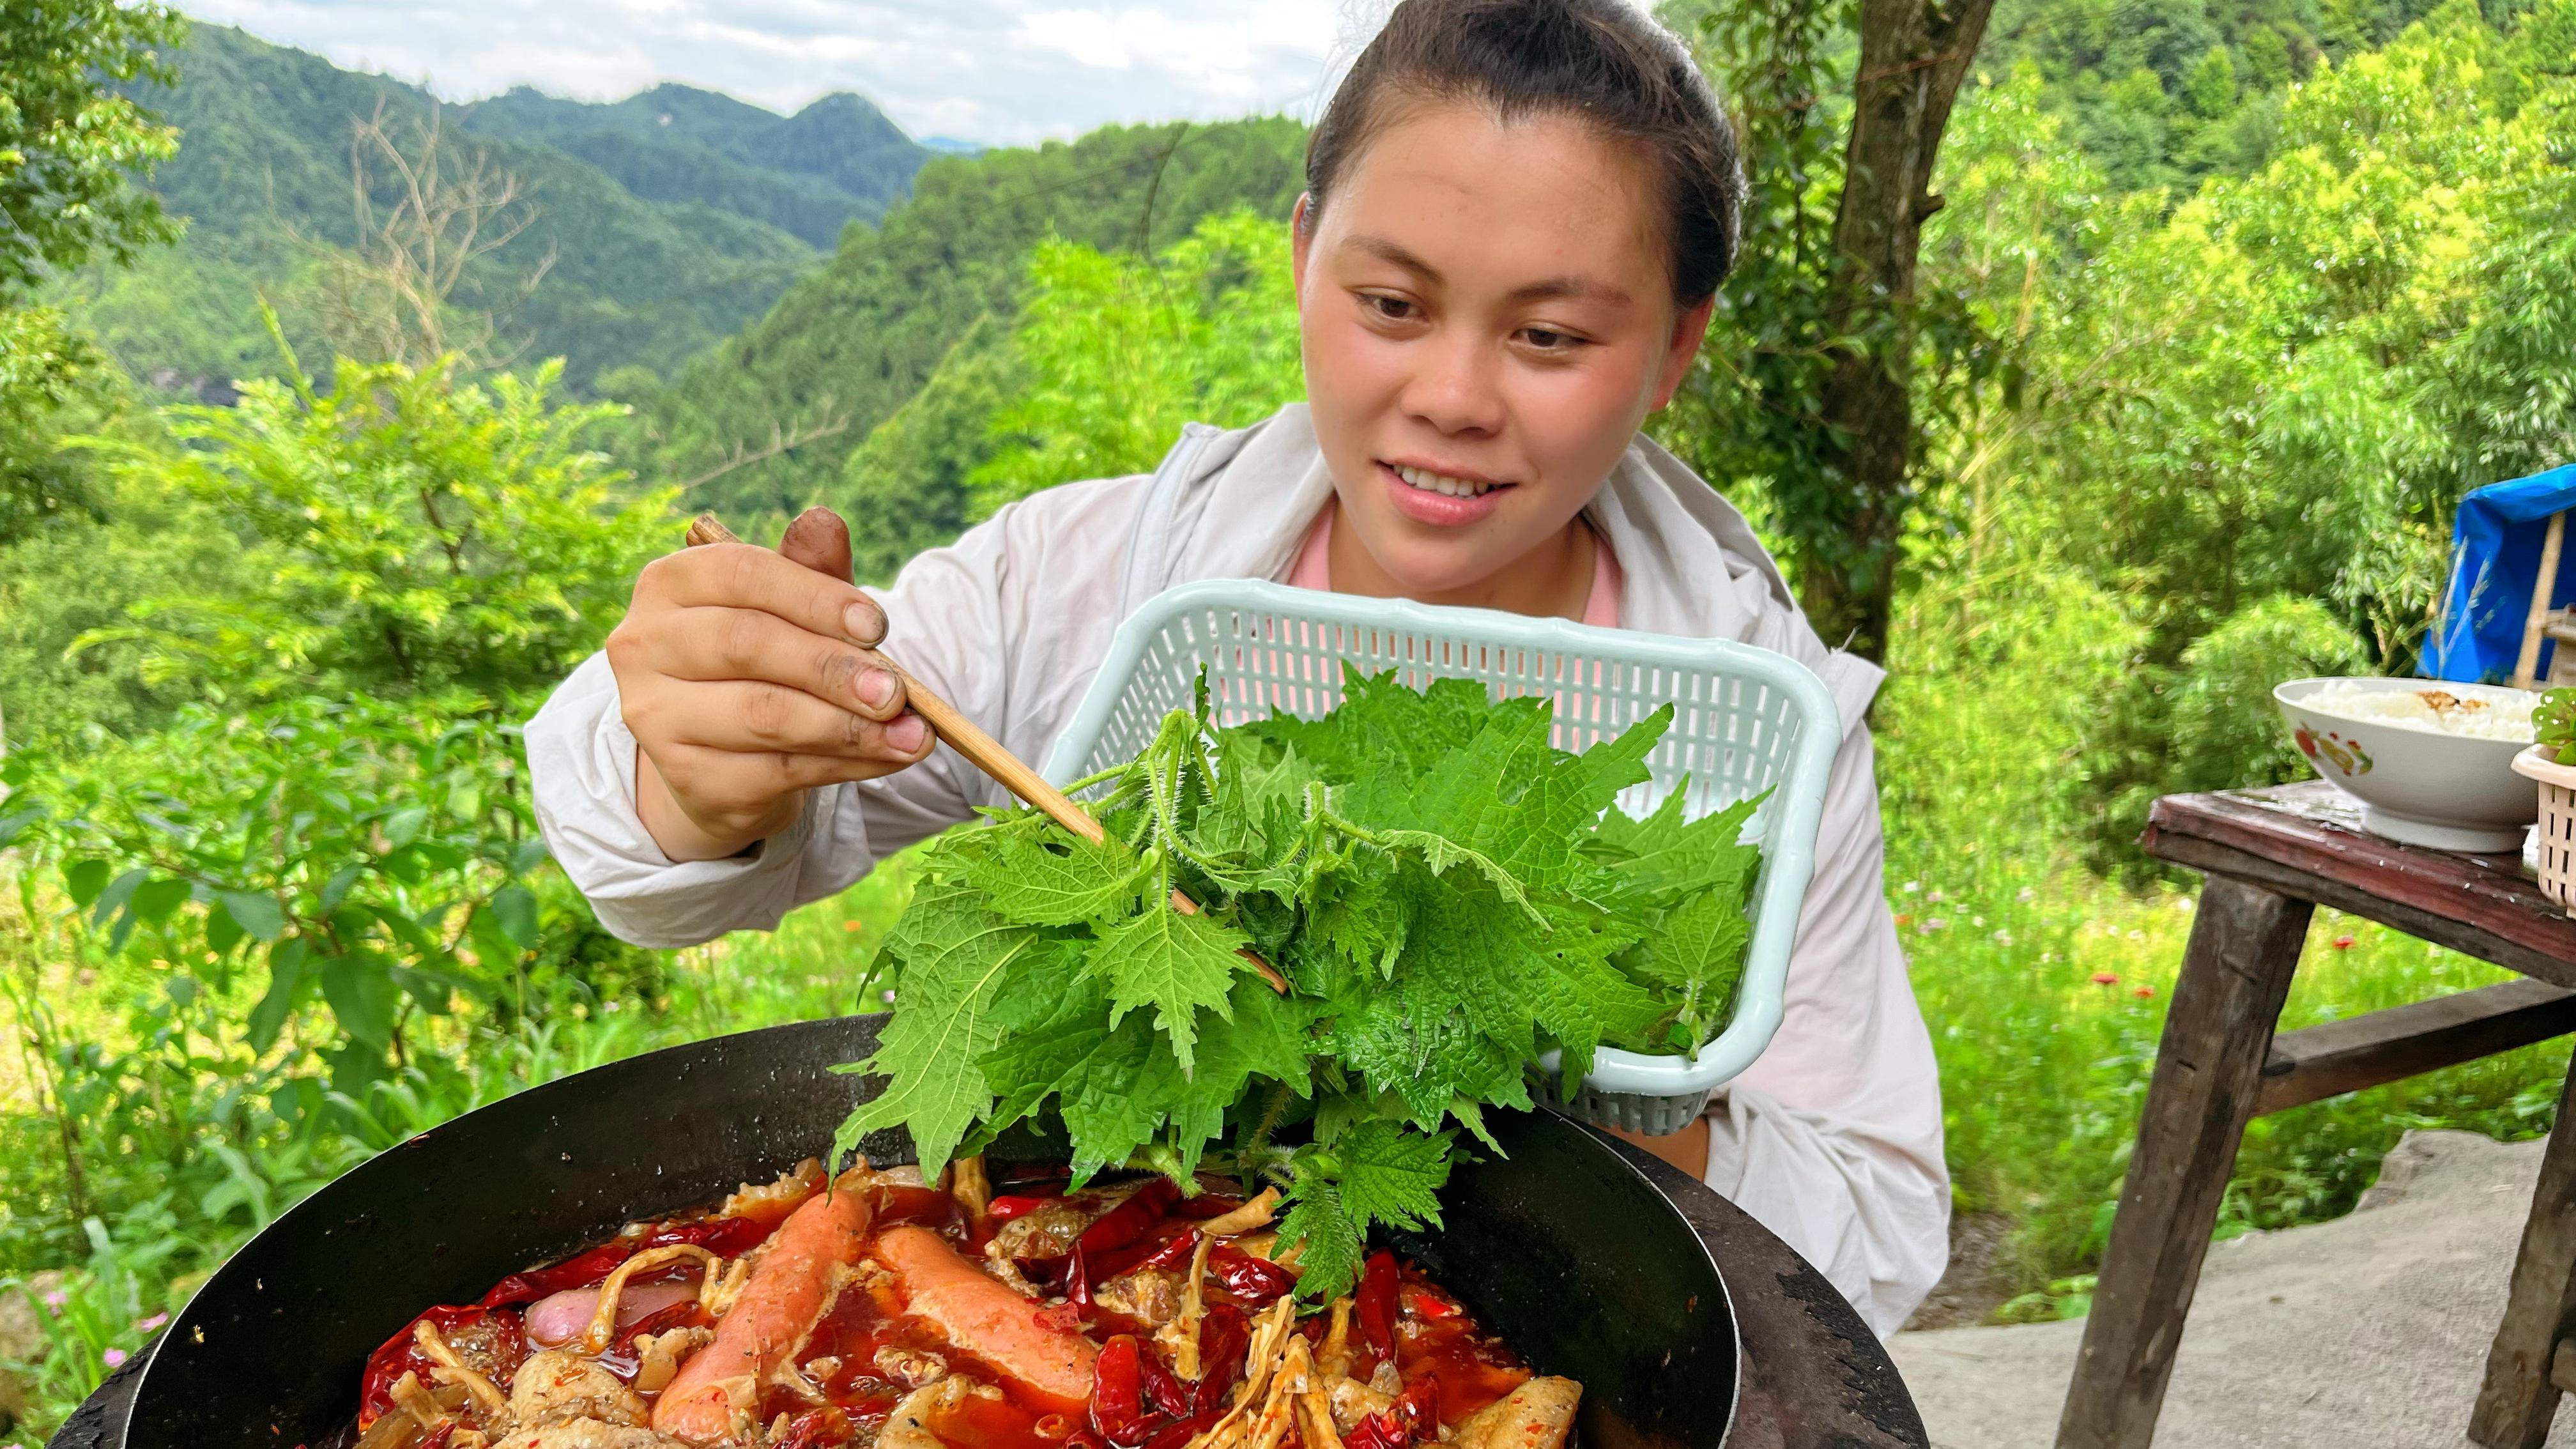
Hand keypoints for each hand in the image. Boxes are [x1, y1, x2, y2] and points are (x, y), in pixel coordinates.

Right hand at [606, 508, 934, 861]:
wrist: (719, 756)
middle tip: (897, 692)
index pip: (741, 574)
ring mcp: (656, 716)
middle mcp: (645, 644)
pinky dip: (843, 765)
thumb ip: (810, 570)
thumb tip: (825, 521)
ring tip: (912, 734)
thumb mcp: (790, 609)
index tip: (878, 625)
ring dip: (850, 727)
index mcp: (669, 583)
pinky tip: (886, 758)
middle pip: (747, 645)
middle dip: (833, 668)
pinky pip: (777, 771)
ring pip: (764, 715)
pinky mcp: (687, 777)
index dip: (815, 597)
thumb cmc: (761, 661)